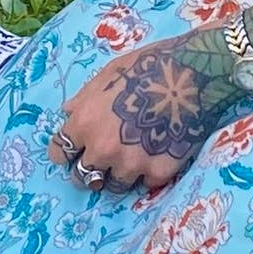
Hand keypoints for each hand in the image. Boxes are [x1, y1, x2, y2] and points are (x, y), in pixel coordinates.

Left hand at [49, 29, 252, 198]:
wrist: (193, 74)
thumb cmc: (148, 66)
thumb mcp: (108, 74)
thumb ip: (85, 98)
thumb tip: (68, 113)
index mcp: (84, 122)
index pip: (59, 153)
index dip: (64, 153)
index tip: (72, 153)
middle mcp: (103, 148)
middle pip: (82, 177)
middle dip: (87, 170)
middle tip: (99, 163)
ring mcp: (131, 163)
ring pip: (114, 187)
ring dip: (118, 175)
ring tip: (130, 161)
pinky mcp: (159, 172)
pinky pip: (146, 184)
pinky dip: (148, 174)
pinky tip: (156, 156)